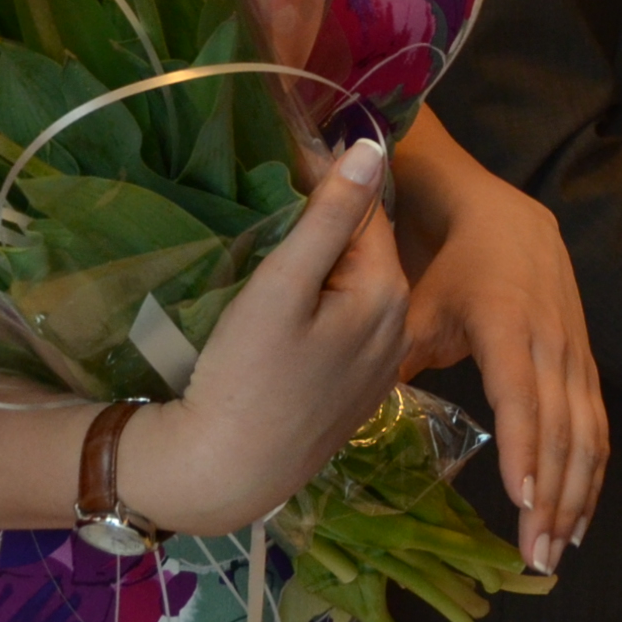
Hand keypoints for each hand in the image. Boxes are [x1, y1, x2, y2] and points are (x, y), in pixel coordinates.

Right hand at [131, 139, 410, 535]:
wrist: (223, 473)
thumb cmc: (245, 375)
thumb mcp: (281, 286)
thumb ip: (329, 217)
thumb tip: (372, 148)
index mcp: (388, 293)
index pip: (366, 210)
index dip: (325, 181)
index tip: (284, 159)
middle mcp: (398, 328)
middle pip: (363, 251)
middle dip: (326, 225)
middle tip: (269, 204)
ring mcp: (378, 367)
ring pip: (354, 291)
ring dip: (323, 269)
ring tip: (272, 254)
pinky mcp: (353, 395)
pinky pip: (344, 330)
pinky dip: (320, 310)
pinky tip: (283, 316)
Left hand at [396, 111, 605, 571]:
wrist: (499, 215)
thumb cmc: (445, 263)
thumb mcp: (411, 302)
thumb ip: (392, 354)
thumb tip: (351, 413)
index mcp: (505, 321)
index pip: (520, 392)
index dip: (523, 445)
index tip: (519, 499)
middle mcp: (550, 338)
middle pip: (561, 427)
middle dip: (551, 495)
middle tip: (534, 556)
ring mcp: (574, 349)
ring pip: (586, 432)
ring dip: (575, 493)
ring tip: (557, 549)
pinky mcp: (584, 359)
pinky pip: (597, 423)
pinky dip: (593, 472)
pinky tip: (580, 514)